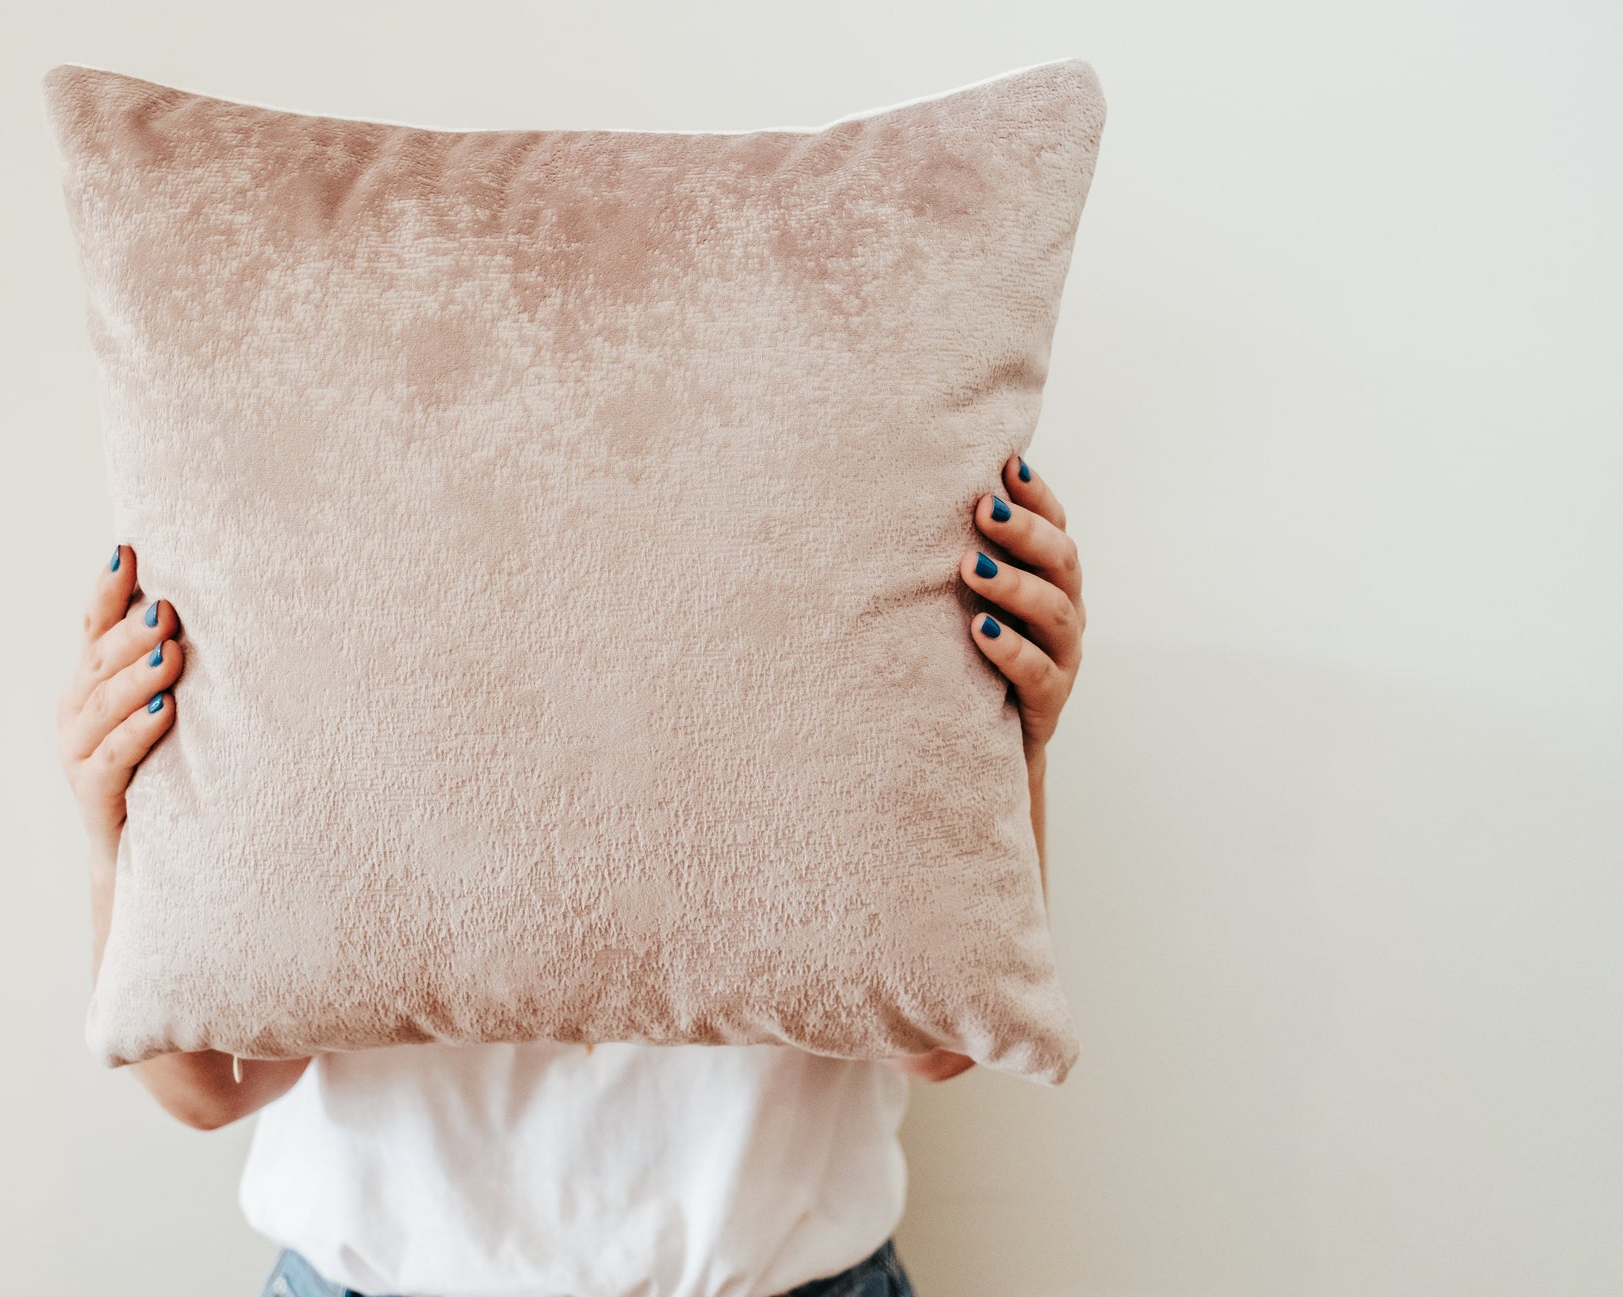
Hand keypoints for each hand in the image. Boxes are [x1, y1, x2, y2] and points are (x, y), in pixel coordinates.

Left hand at [54, 545, 309, 1127]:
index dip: (126, 747)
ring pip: (85, 688)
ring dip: (113, 638)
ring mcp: (110, 762)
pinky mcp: (134, 725)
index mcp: (126, 865)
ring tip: (161, 591)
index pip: (102, 791)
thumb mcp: (217, 1058)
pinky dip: (106, 611)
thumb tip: (225, 1098)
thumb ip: (213, 1079)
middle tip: (174, 639)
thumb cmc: (217, 994)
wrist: (193, 952)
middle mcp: (105, 807)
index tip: (172, 712)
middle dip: (122, 679)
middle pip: (82, 726)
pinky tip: (130, 557)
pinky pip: (102, 660)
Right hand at [55, 544, 181, 854]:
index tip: (129, 551)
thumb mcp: (160, 709)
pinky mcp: (93, 796)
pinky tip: (165, 712)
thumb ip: (164, 663)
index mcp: (89, 684)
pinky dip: (138, 732)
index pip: (93, 627)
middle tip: (167, 609)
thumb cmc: (159, 769)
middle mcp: (76, 714)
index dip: (108, 591)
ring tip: (170, 654)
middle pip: (99, 661)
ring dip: (137, 677)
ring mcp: (77, 756)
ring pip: (103, 707)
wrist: (139, 859)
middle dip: (132, 632)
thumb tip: (198, 605)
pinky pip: (113, 758)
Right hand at [882, 453, 1085, 1082]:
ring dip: (1028, 522)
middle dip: (1026, 576)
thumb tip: (934, 1075)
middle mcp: (1043, 670)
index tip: (980, 632)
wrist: (938, 756)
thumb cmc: (927, 827)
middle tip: (972, 553)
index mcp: (1024, 733)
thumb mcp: (931, 899)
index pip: (1046, 681)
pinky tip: (995, 455)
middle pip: (1063, 607)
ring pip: (1058, 555)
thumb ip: (935, 969)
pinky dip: (1027, 489)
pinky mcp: (1016, 572)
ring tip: (981, 488)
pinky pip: (1039, 518)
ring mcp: (1036, 614)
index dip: (1025, 652)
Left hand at [957, 453, 1084, 759]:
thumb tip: (924, 490)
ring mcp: (1062, 656)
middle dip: (1024, 531)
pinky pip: (1036, 672)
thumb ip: (970, 553)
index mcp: (1053, 579)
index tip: (1005, 464)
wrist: (988, 739)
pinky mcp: (1048, 699)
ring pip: (1053, 611)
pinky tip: (980, 631)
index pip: (1056, 526)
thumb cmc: (973, 652)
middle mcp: (1066, 610)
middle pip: (1061, 560)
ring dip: (1013, 585)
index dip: (1037, 495)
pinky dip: (1009, 648)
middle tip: (982, 509)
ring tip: (971, 567)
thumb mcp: (975, 599)